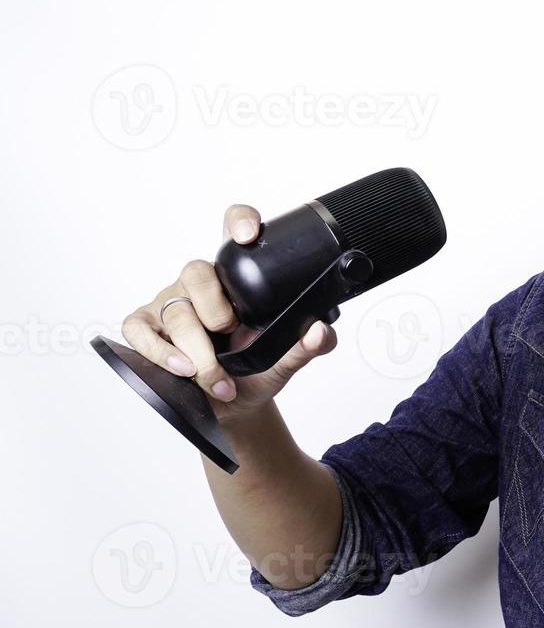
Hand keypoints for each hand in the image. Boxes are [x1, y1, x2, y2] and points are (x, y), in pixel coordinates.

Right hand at [119, 204, 337, 423]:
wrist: (232, 405)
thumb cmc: (256, 371)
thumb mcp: (286, 360)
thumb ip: (307, 345)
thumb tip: (319, 332)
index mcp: (238, 277)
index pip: (233, 230)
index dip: (239, 222)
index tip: (248, 236)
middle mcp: (201, 284)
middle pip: (196, 272)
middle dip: (214, 309)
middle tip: (230, 333)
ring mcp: (170, 303)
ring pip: (174, 311)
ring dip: (197, 351)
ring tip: (216, 378)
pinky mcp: (145, 327)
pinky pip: (140, 330)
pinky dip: (161, 353)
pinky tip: (183, 370)